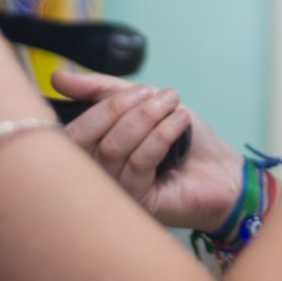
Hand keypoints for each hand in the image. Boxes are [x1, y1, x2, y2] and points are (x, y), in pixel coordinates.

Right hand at [51, 70, 242, 231]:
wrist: (223, 171)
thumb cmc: (184, 140)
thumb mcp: (145, 103)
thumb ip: (103, 91)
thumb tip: (58, 77)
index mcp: (94, 153)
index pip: (73, 130)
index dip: (100, 104)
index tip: (137, 89)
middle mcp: (98, 177)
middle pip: (86, 140)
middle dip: (120, 108)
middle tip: (153, 94)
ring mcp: (116, 194)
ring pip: (114, 149)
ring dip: (146, 118)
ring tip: (172, 104)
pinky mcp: (138, 204)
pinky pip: (139, 163)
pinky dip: (161, 134)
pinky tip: (180, 122)